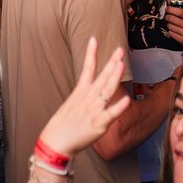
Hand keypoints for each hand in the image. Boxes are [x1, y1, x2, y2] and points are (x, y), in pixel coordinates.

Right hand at [39, 38, 129, 158]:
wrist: (55, 143)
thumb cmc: (62, 125)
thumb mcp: (71, 104)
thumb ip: (83, 97)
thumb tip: (91, 90)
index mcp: (80, 92)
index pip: (87, 69)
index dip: (91, 53)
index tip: (94, 39)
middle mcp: (87, 99)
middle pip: (101, 77)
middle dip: (111, 62)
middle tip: (119, 49)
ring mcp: (93, 111)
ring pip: (106, 91)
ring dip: (114, 77)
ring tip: (121, 64)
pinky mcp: (98, 125)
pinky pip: (110, 114)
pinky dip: (118, 107)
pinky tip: (127, 99)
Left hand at [163, 5, 182, 49]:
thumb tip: (176, 3)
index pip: (180, 12)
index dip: (171, 9)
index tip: (167, 8)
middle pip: (173, 19)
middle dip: (167, 17)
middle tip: (167, 16)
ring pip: (171, 27)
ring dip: (168, 24)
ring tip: (171, 24)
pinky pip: (171, 34)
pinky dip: (170, 31)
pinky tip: (173, 30)